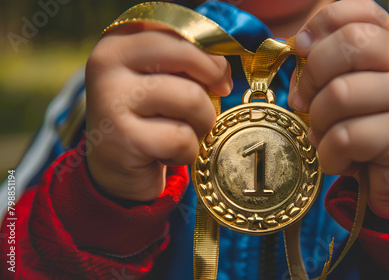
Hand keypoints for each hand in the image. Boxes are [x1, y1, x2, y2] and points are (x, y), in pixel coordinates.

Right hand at [85, 23, 231, 200]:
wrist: (113, 168)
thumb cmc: (147, 119)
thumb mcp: (160, 81)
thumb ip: (185, 64)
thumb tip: (222, 72)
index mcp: (119, 41)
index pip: (178, 31)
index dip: (209, 55)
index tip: (218, 78)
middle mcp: (107, 63)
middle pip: (187, 56)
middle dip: (209, 86)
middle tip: (207, 108)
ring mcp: (111, 100)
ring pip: (191, 98)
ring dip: (201, 124)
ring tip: (183, 134)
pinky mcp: (122, 138)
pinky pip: (181, 138)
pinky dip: (185, 152)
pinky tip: (166, 155)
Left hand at [290, 0, 388, 219]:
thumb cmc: (364, 130)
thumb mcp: (344, 93)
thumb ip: (323, 69)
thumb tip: (291, 54)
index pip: (363, 11)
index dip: (324, 21)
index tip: (302, 46)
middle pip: (349, 45)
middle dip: (312, 76)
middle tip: (304, 102)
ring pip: (340, 94)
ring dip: (318, 123)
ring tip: (326, 138)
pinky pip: (345, 138)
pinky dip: (328, 155)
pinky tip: (340, 161)